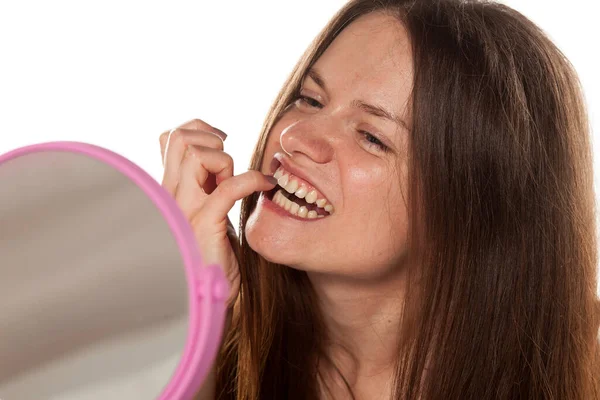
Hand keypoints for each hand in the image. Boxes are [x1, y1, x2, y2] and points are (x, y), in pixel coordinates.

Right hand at [159, 119, 275, 307]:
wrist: (211, 295)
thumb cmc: (216, 252)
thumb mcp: (208, 207)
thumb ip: (206, 182)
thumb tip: (219, 156)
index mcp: (171, 188)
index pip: (171, 137)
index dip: (199, 129)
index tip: (223, 143)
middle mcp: (171, 194)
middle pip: (180, 137)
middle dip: (212, 140)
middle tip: (229, 164)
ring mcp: (184, 208)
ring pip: (196, 153)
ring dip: (226, 161)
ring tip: (238, 183)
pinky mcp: (204, 223)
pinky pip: (228, 186)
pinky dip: (253, 179)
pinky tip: (267, 185)